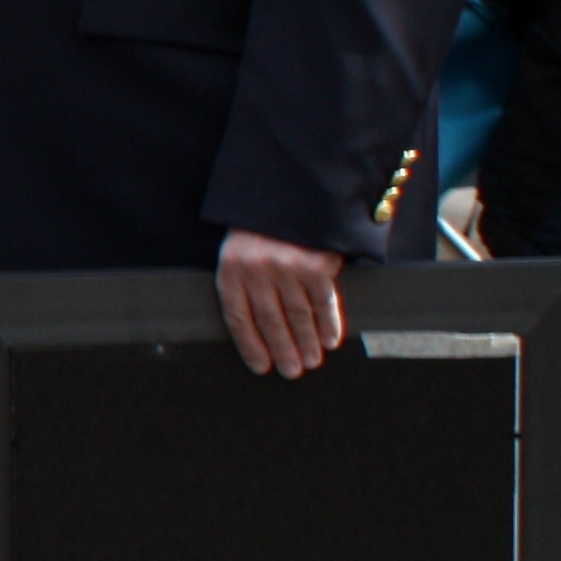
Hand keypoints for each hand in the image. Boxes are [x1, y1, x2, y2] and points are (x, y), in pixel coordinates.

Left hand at [216, 229, 348, 378]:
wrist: (291, 189)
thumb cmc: (262, 226)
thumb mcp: (240, 249)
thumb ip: (243, 281)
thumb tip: (255, 326)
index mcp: (231, 269)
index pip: (238, 318)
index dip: (250, 346)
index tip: (261, 366)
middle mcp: (257, 271)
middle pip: (270, 322)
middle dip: (282, 350)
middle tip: (291, 372)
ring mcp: (287, 267)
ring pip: (297, 316)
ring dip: (306, 343)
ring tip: (311, 361)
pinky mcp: (316, 264)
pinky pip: (323, 302)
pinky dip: (328, 324)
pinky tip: (330, 340)